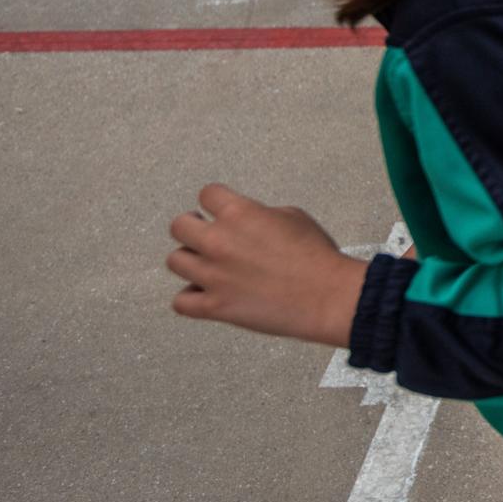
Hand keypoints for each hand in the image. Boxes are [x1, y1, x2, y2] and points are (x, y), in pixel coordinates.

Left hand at [166, 184, 366, 347]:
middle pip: (179, 226)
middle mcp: (219, 242)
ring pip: (175, 261)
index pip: (207, 194)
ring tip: (206, 265)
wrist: (327, 297)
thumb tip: (248, 221)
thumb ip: (261, 214)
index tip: (218, 208)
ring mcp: (213, 276)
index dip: (215, 201)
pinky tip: (206, 294)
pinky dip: (191, 298)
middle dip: (192, 228)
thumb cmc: (317, 259)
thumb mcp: (294, 217)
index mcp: (240, 214)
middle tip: (206, 235)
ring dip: (190, 262)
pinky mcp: (215, 306)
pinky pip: (181, 301)